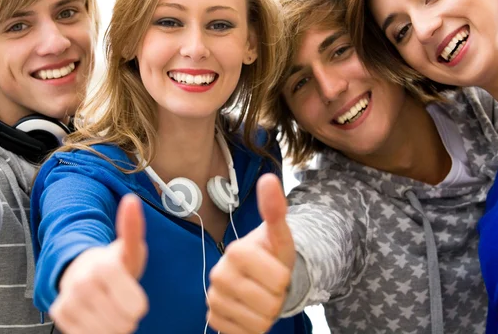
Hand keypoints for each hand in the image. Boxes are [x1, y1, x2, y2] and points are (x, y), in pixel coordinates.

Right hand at [51, 194, 148, 333]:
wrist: (83, 269)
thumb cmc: (114, 262)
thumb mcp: (129, 249)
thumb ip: (133, 228)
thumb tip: (131, 200)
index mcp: (104, 266)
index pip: (135, 308)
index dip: (138, 306)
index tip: (136, 298)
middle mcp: (82, 282)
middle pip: (123, 323)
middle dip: (127, 318)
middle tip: (121, 302)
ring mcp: (69, 298)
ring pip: (105, 333)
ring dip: (113, 327)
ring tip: (110, 309)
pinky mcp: (59, 313)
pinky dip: (95, 331)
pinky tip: (96, 316)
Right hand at [207, 173, 294, 333]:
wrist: (258, 276)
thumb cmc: (271, 255)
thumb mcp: (279, 235)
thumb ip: (275, 209)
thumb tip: (269, 178)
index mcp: (236, 251)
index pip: (278, 279)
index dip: (284, 278)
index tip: (277, 269)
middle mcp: (218, 274)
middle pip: (269, 303)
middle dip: (277, 298)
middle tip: (269, 286)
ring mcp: (213, 298)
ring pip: (257, 323)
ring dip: (267, 315)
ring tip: (261, 297)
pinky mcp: (212, 319)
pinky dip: (252, 328)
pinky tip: (249, 311)